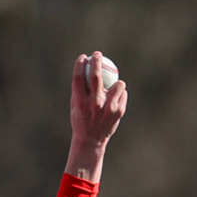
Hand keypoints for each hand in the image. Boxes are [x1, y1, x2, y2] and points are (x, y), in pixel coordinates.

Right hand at [66, 51, 126, 182]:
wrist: (91, 141)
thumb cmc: (81, 121)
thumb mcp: (75, 106)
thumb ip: (79, 90)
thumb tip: (85, 69)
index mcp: (80, 103)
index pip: (78, 78)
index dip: (80, 65)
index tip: (83, 57)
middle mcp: (94, 104)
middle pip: (96, 77)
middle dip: (97, 62)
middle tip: (98, 55)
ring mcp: (107, 108)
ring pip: (118, 85)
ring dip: (117, 82)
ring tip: (114, 85)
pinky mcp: (119, 111)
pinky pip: (122, 95)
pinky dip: (120, 94)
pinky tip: (117, 97)